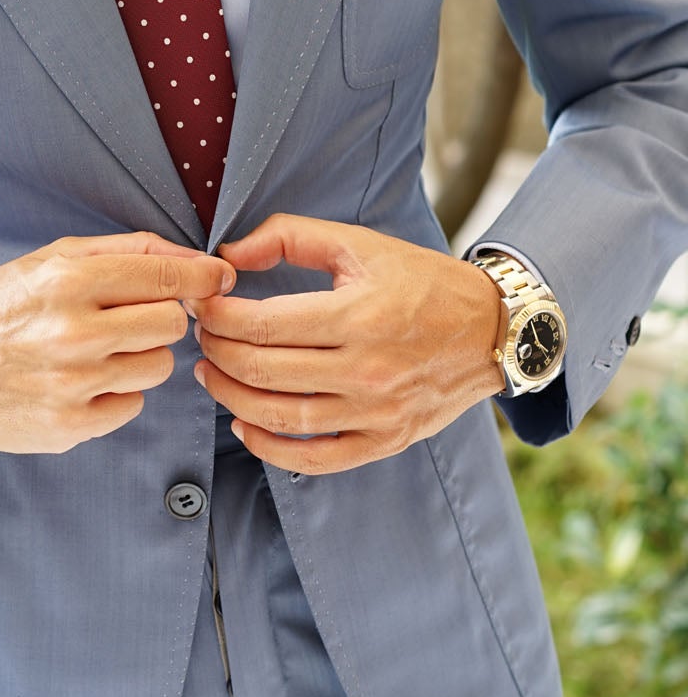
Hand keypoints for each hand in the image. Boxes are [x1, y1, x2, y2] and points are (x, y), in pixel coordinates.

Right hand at [0, 232, 235, 453]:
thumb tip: (195, 258)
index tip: (217, 279)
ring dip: (140, 356)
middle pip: (172, 323)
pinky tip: (83, 381)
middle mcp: (72, 333)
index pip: (166, 275)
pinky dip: (117, 393)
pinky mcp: (69, 426)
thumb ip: (126, 251)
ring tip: (102, 350)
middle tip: (131, 318)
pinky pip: (132, 405)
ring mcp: (72, 384)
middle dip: (162, 317)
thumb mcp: (52, 259)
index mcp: (68, 281)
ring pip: (158, 366)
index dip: (202, 276)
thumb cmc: (0, 307)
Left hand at [188, 213, 506, 474]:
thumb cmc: (421, 283)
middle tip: (203, 336)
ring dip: (230, 396)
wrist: (492, 330)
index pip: (259, 324)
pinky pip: (313, 459)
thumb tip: (228, 254)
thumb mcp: (360, 244)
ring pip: (278, 416)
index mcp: (357, 315)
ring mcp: (374, 412)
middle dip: (215, 351)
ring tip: (211, 374)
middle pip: (260, 370)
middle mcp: (365, 369)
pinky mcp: (383, 441)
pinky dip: (269, 449)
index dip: (216, 316)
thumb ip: (288, 237)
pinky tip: (244, 424)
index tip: (203, 305)